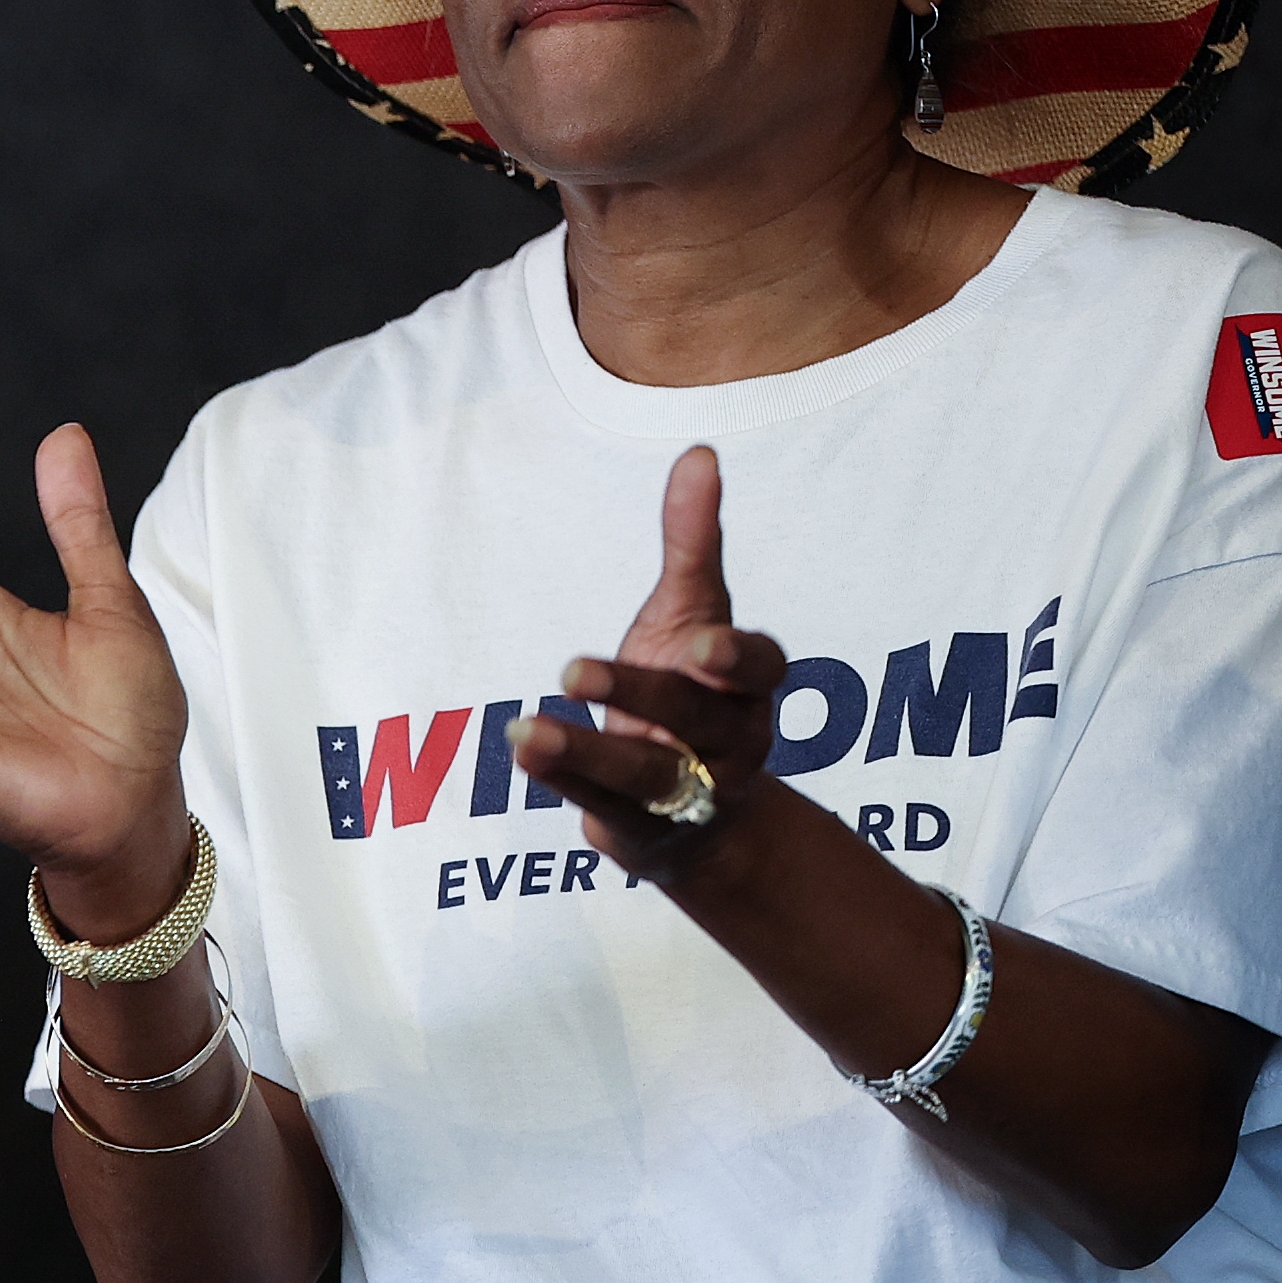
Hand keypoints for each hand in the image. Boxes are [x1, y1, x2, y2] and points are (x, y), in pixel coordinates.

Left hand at [509, 447, 785, 884]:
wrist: (701, 812)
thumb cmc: (692, 688)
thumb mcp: (693, 611)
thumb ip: (694, 542)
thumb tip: (698, 454)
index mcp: (750, 686)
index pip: (761, 669)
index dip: (736, 661)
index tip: (702, 647)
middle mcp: (731, 742)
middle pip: (694, 719)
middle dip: (641, 695)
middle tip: (575, 669)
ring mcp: (690, 792)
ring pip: (644, 773)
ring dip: (585, 752)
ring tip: (525, 730)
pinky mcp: (642, 828)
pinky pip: (603, 804)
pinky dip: (564, 779)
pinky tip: (520, 748)